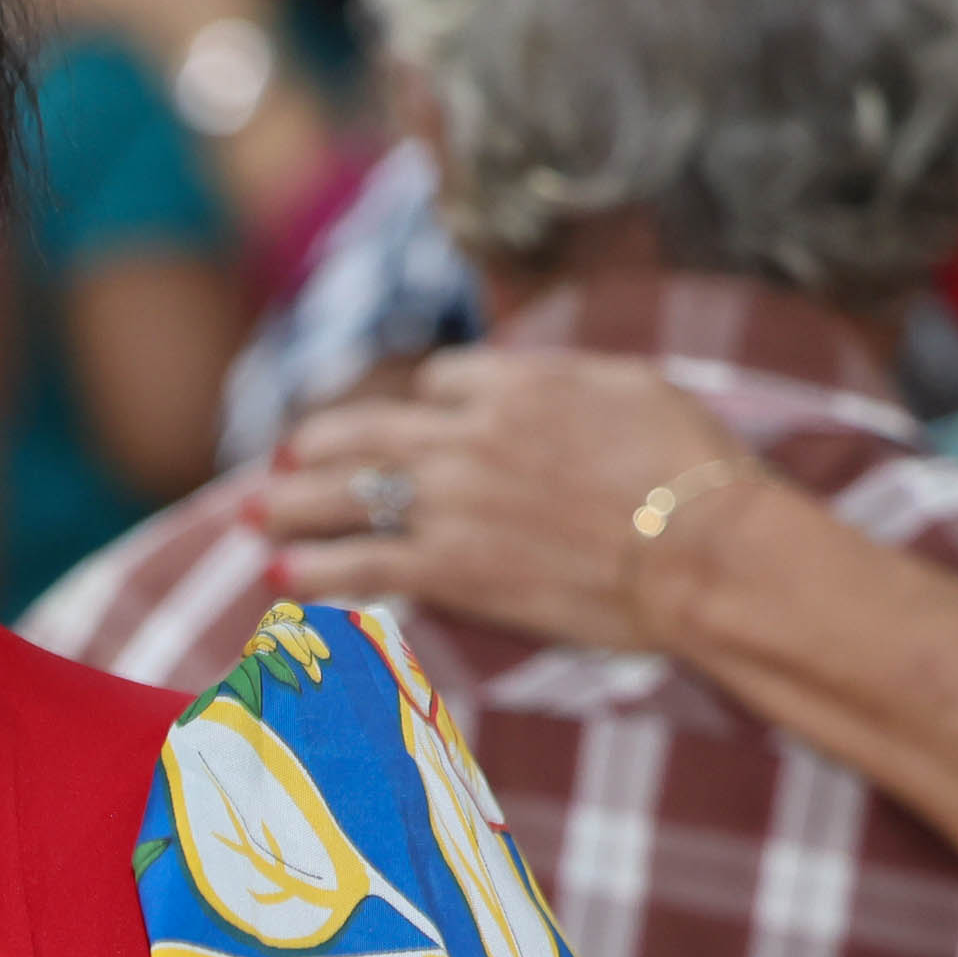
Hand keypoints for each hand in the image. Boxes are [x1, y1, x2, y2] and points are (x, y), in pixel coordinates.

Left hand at [256, 351, 773, 656]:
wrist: (705, 550)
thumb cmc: (695, 471)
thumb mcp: (636, 388)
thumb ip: (569, 381)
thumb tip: (538, 381)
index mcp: (516, 383)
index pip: (439, 381)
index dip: (423, 403)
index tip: (415, 423)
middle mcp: (470, 435)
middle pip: (370, 431)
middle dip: (320, 443)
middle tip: (286, 454)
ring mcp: (454, 502)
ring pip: (349, 493)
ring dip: (291, 503)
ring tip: (252, 513)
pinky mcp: (454, 567)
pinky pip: (363, 563)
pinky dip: (315, 569)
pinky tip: (278, 575)